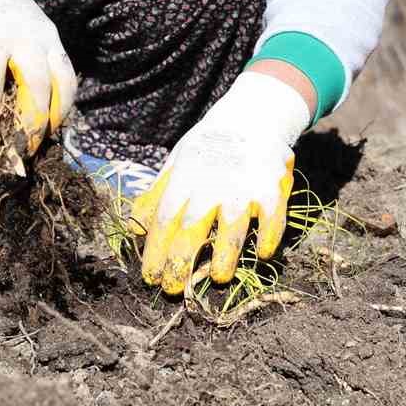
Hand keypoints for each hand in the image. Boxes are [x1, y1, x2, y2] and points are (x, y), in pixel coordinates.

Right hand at [0, 0, 76, 153]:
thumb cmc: (6, 15)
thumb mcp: (35, 31)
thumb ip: (40, 66)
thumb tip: (42, 123)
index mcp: (47, 39)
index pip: (65, 82)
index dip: (59, 116)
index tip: (47, 137)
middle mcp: (23, 39)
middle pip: (35, 91)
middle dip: (28, 129)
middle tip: (19, 152)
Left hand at [129, 71, 310, 294]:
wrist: (252, 116)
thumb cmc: (208, 146)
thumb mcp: (176, 163)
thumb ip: (156, 195)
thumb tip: (133, 227)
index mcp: (184, 179)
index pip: (163, 221)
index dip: (154, 252)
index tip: (149, 277)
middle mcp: (211, 186)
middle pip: (191, 233)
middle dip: (179, 265)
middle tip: (173, 290)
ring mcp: (243, 190)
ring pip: (231, 233)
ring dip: (223, 261)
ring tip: (218, 279)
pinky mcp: (271, 191)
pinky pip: (271, 223)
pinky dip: (266, 240)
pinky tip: (260, 254)